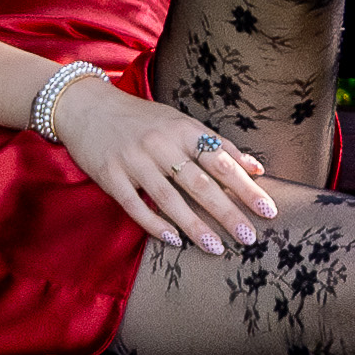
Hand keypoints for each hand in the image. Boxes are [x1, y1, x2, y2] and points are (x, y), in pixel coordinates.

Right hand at [48, 78, 277, 254]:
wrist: (87, 106)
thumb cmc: (141, 118)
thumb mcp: (181, 122)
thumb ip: (217, 144)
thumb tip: (257, 167)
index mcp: (183, 129)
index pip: (222, 161)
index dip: (246, 187)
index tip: (268, 210)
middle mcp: (161, 144)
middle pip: (200, 183)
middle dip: (227, 212)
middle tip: (249, 238)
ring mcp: (134, 160)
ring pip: (169, 198)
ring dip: (195, 225)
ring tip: (216, 248)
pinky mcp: (110, 175)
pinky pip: (135, 205)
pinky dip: (155, 225)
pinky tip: (174, 241)